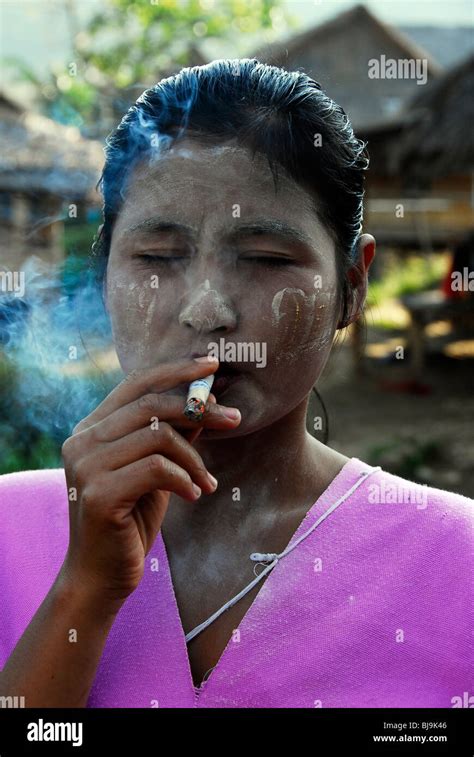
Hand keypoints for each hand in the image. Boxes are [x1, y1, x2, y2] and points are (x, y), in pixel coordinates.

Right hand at [59, 357, 239, 607]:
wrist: (102, 575)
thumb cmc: (131, 519)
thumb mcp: (155, 469)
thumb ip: (172, 433)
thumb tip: (206, 399)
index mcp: (91, 428)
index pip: (136, 383)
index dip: (177, 370)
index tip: (213, 366)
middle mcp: (82, 440)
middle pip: (151, 404)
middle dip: (201, 409)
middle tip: (235, 419)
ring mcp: (86, 466)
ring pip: (158, 435)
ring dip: (194, 458)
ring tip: (207, 482)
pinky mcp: (98, 493)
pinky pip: (157, 468)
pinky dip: (185, 479)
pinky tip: (193, 495)